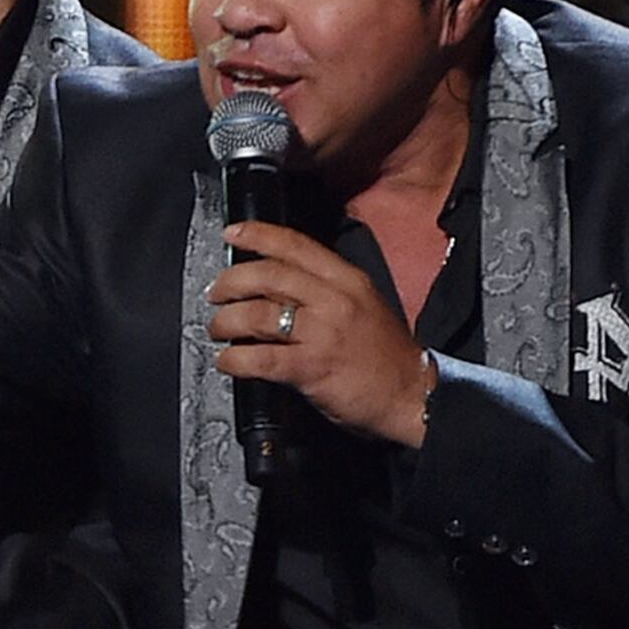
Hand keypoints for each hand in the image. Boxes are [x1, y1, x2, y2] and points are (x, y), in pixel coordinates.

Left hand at [209, 224, 441, 445]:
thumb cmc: (385, 356)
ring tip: (218, 329)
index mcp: (348, 280)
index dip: (259, 235)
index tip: (232, 233)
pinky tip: (228, 362)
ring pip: (258, 315)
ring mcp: (323, 333)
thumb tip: (277, 288)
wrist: (413, 395)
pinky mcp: (312, 368)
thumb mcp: (364, 306)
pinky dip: (235, 359)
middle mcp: (335, 300)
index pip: (297, 246)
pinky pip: (261, 358)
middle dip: (231, 282)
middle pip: (269, 276)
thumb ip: (325, 292)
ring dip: (226, 321)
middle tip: (215, 294)